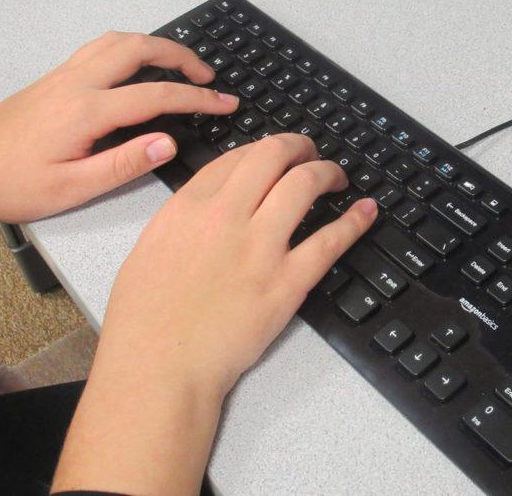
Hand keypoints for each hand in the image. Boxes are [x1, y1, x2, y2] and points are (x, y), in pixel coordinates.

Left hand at [0, 31, 238, 222]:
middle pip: (138, 49)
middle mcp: (76, 83)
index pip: (156, 95)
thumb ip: (125, 164)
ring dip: (155, 45)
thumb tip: (168, 142)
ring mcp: (63, 76)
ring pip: (117, 40)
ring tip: (181, 64)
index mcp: (86, 112)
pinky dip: (130, 47)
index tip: (225, 102)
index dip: (197, 99)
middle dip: (181, 56)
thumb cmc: (15, 184)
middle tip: (208, 75)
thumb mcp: (73, 187)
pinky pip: (100, 47)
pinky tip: (138, 64)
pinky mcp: (55, 78)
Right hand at [51, 134, 377, 494]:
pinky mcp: (287, 282)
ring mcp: (260, 247)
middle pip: (274, 156)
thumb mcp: (150, 248)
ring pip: (305, 184)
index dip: (264, 149)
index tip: (275, 156)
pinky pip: (331, 241)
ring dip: (328, 172)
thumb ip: (184, 219)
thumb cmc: (144, 318)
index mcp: (189, 206)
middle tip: (310, 153)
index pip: (237, 157)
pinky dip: (355, 221)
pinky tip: (367, 211)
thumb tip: (211, 207)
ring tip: (337, 177)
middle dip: (299, 146)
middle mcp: (227, 216)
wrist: (159, 366)